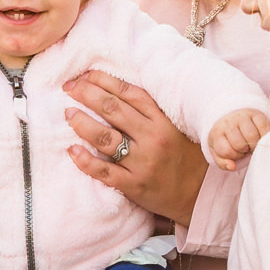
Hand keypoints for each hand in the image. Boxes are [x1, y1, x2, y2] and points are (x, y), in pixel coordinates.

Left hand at [66, 71, 208, 223]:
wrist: (200, 194)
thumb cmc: (183, 157)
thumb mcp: (174, 128)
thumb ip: (150, 112)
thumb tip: (113, 92)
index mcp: (162, 120)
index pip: (129, 94)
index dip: (105, 81)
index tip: (86, 75)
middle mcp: (152, 138)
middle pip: (113, 110)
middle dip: (87, 95)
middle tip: (69, 87)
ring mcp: (142, 162)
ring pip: (105, 138)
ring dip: (82, 123)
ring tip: (69, 113)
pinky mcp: (134, 185)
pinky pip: (105, 171)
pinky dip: (85, 160)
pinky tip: (72, 150)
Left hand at [206, 108, 269, 170]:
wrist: (233, 120)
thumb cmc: (227, 141)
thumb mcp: (220, 153)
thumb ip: (223, 163)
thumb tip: (232, 166)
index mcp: (216, 133)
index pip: (227, 151)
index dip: (235, 156)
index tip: (236, 153)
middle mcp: (228, 122)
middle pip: (240, 144)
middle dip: (244, 151)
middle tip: (245, 148)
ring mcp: (242, 116)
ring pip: (252, 136)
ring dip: (254, 145)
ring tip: (251, 144)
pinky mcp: (256, 113)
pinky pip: (263, 127)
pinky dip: (264, 136)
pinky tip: (260, 137)